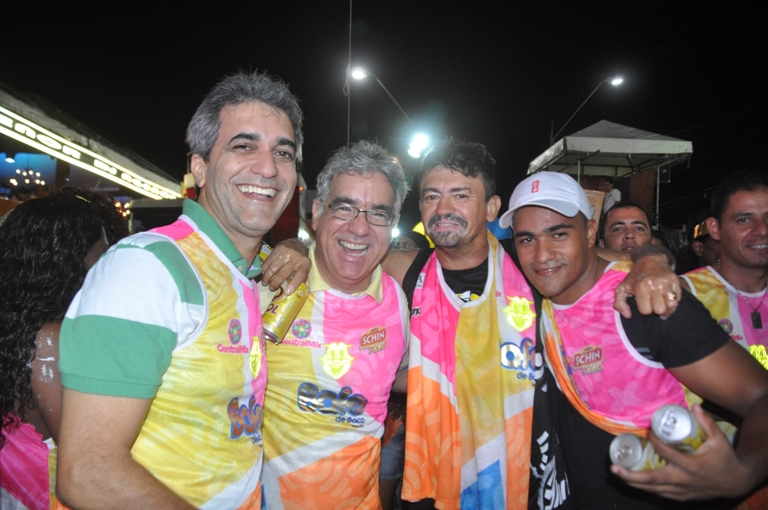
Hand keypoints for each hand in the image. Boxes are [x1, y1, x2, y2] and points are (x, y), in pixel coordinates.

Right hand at [260, 238, 309, 293]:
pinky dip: (264, 268)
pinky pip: (269, 260)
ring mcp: (286, 252)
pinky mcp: (278, 248)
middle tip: (271, 288)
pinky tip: (263, 273)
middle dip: (275, 283)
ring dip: (268, 277)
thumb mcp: (305, 267)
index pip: (300, 275)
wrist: (299, 242)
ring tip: (265, 283)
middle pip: (284, 273)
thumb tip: (289, 291)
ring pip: (274, 267)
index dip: (293, 285)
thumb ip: (299, 277)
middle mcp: (296, 258)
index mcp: (305, 264)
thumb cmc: (301, 259)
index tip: (286, 292)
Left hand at [612, 406, 755, 500]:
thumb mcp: (719, 439)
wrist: (736, 482)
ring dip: (634, 482)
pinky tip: (634, 481)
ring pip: (653, 489)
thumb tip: (694, 406)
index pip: (665, 453)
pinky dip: (646, 488)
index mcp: (691, 465)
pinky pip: (660, 494)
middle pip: (652, 479)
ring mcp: (681, 491)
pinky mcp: (681, 497)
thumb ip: (707, 422)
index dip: (654, 442)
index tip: (647, 432)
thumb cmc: (725, 459)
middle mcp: (683, 480)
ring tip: (618, 473)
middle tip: (614, 468)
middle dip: (631, 475)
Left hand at [614, 253, 679, 318]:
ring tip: (661, 304)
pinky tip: (667, 299)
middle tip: (653, 304)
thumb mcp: (622, 287)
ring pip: (672, 305)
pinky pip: (678, 299)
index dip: (644, 310)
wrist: (650, 260)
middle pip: (660, 310)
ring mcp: (667, 283)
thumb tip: (628, 315)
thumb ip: (620, 303)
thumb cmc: (635, 277)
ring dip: (667, 307)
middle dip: (656, 310)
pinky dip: (673, 301)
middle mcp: (655, 285)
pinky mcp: (676, 282)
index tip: (644, 304)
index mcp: (641, 287)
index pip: (646, 311)